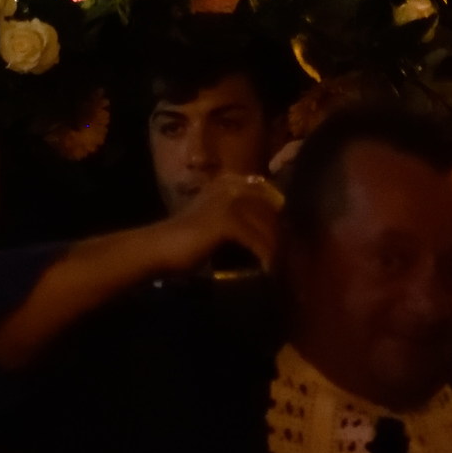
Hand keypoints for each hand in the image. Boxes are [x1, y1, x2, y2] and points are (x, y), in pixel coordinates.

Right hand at [154, 174, 281, 274]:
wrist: (162, 246)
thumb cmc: (187, 237)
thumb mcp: (214, 217)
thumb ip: (237, 214)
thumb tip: (268, 227)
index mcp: (227, 181)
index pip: (267, 193)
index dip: (278, 214)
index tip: (285, 237)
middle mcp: (231, 185)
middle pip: (270, 210)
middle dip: (281, 234)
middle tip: (289, 256)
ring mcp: (229, 201)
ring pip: (267, 226)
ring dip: (277, 249)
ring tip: (282, 267)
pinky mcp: (228, 221)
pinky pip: (258, 241)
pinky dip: (266, 258)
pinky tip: (269, 271)